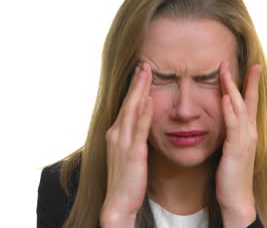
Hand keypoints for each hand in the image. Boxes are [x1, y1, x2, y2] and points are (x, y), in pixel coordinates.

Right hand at [100, 63, 152, 227]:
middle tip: (145, 64)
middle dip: (137, 82)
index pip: (127, 105)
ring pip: (132, 110)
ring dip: (140, 90)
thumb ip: (133, 135)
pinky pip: (139, 130)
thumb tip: (143, 122)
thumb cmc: (126, 178)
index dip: (134, 87)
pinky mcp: (132, 153)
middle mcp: (116, 134)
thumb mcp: (128, 152)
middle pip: (128, 102)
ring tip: (147, 73)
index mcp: (116, 133)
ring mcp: (123, 142)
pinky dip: (144, 114)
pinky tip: (150, 101)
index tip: (141, 71)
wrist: (118, 201)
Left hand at [216, 60, 260, 226]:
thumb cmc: (232, 175)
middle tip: (231, 61)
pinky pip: (232, 126)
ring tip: (224, 72)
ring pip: (240, 109)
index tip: (250, 67)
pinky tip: (225, 99)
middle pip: (247, 100)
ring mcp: (244, 140)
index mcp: (248, 132)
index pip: (250, 103)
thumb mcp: (232, 149)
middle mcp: (250, 133)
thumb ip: (230, 133)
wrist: (237, 198)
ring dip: (232, 89)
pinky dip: (229, 111)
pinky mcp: (236, 149)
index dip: (250, 84)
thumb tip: (224, 119)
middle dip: (240, 80)